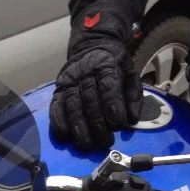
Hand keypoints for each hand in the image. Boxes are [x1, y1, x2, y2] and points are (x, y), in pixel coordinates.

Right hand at [50, 31, 142, 151]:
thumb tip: (132, 120)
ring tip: (87, 145)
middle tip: (105, 142)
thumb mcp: (130, 72)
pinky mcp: (58, 90)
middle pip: (90, 101)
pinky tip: (65, 135)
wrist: (91, 45)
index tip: (118, 125)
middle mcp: (85, 72)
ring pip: (73, 107)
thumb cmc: (113, 63)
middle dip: (97, 125)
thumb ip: (133, 95)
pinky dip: (59, 122)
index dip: (113, 107)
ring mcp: (69, 82)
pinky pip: (56, 108)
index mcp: (106, 65)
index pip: (108, 88)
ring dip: (79, 129)